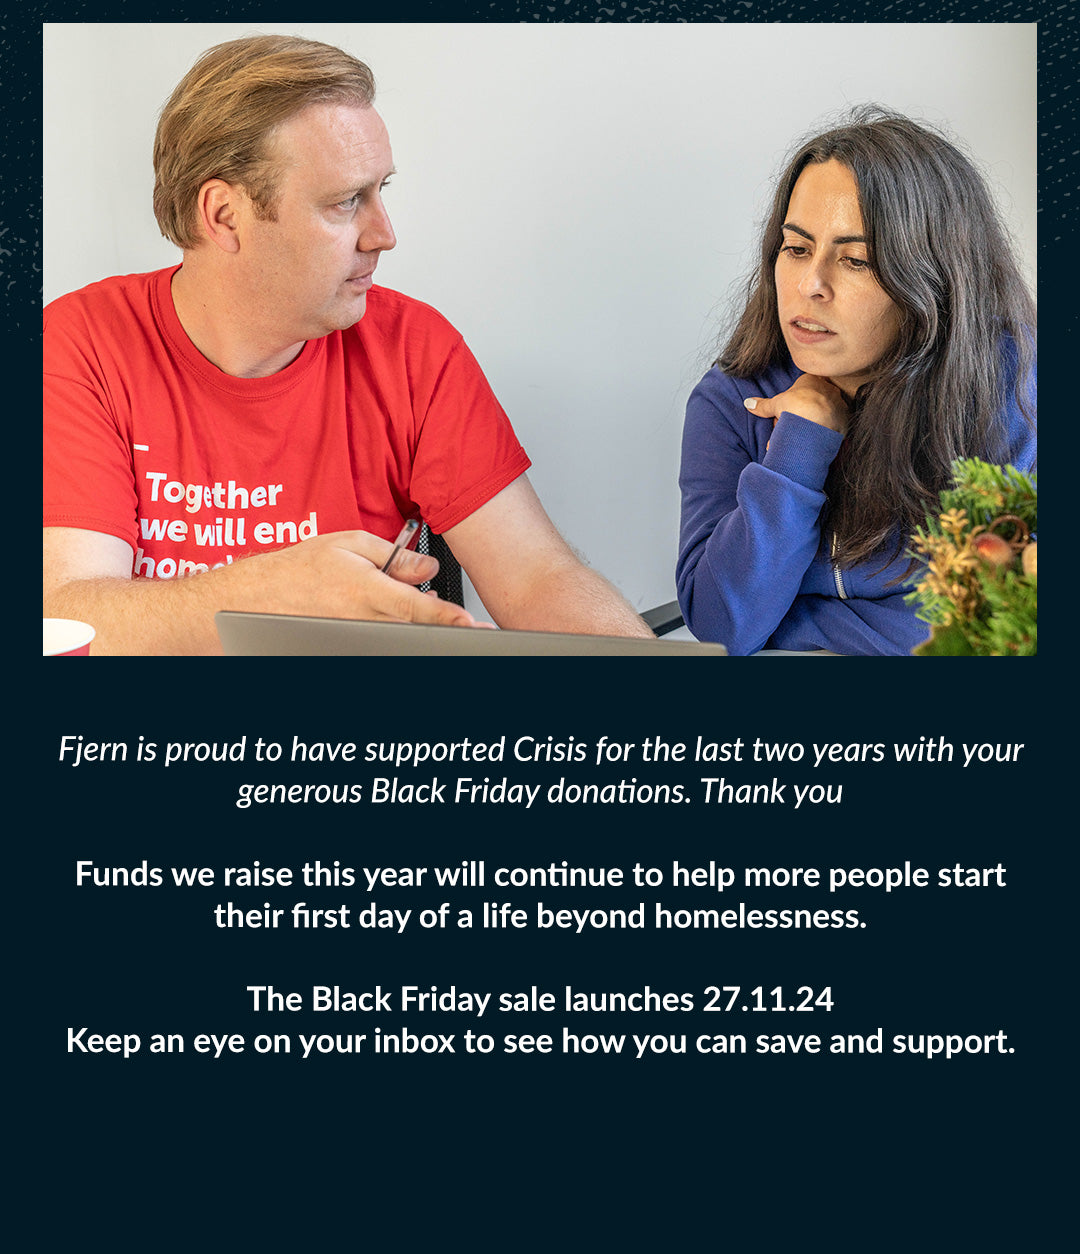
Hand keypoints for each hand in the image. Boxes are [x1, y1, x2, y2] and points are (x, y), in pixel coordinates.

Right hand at [236, 529, 485, 626]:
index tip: (470, 625)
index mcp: (365, 589)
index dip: (446, 618)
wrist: (262, 595)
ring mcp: (356, 636)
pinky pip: (382, 642)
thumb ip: (394, 556)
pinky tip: (405, 626)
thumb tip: (428, 568)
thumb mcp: (350, 544)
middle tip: (474, 631)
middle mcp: (362, 618)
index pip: (415, 607)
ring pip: (401, 637)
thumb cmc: (303, 568)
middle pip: (415, 629)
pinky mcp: (350, 645)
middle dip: (444, 629)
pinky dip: (399, 635)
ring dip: (422, 631)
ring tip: (437, 623)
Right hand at [744, 373, 849, 435]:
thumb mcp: (776, 405)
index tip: (785, 413)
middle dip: (800, 414)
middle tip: (789, 427)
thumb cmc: (796, 407)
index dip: (792, 401)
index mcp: (812, 380)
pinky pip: (833, 425)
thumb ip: (763, 404)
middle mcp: (828, 388)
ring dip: (813, 424)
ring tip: (799, 437)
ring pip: (823, 413)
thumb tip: (748, 403)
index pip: (803, 387)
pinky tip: (814, 440)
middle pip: (812, 401)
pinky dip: (824, 432)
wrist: (816, 423)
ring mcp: (839, 404)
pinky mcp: (845, 420)